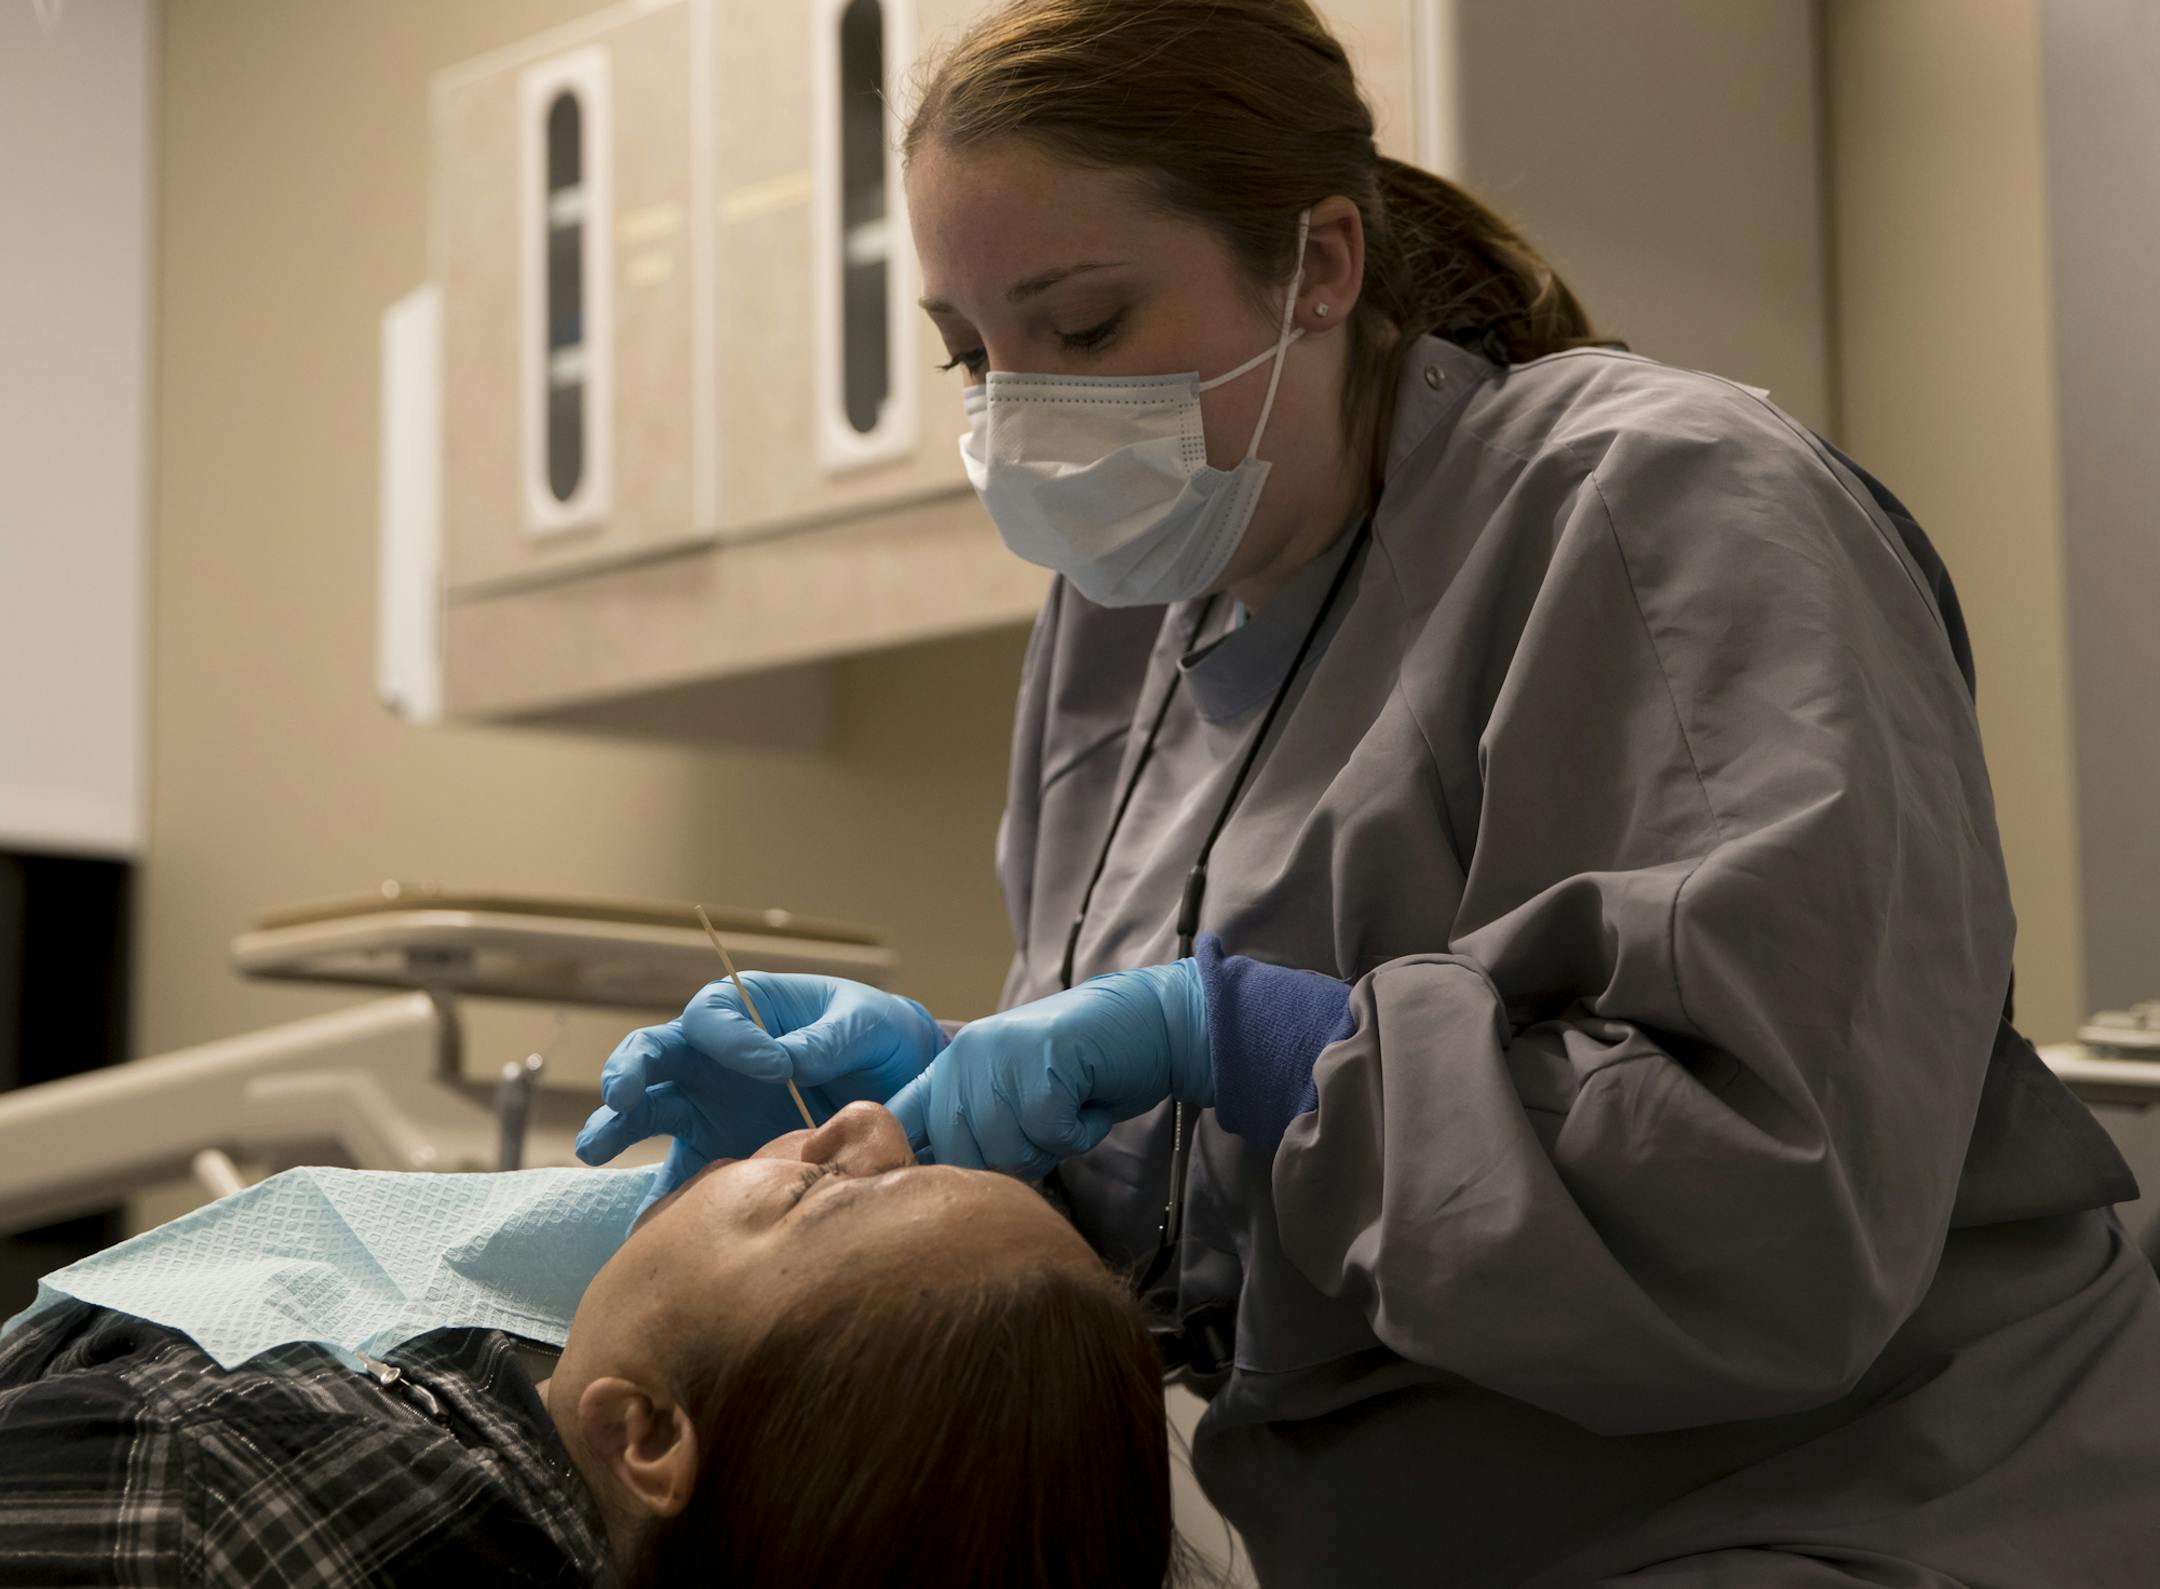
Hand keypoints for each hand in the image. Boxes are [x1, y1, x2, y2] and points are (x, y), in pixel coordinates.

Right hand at [575, 974, 947, 1209]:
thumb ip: (829, 1037)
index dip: (733, 1037)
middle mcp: (715, 1055)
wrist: (901, 1087)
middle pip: (653, 1053)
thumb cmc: (878, 1036)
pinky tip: (643, 1226)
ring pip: (647, 1110)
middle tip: (621, 1095)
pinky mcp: (717, 1151)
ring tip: (595, 1148)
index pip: (712, 1014)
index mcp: (748, 1009)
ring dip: (616, 1126)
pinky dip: (660, 1199)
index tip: (775, 1066)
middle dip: (630, 1070)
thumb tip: (789, 1058)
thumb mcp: (867, 1023)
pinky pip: (680, 1175)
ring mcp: (709, 1105)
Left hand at [886, 960, 1209, 1178]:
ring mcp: (1000, 1055)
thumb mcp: (1014, 1095)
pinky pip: (1050, 1136)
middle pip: (960, 1157)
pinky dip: (1079, 1134)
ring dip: (1049, 1149)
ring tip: (1069, 1111)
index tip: (936, 1192)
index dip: (910, 1164)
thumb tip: (935, 1190)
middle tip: (1045, 1133)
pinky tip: (1089, 1104)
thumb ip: (974, 1127)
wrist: (1150, 1024)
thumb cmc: (1084, 1072)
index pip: (899, 1122)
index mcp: (950, 1066)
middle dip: (1010, 1163)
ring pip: (1008, 1152)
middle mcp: (964, 1057)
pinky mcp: (1041, 1061)